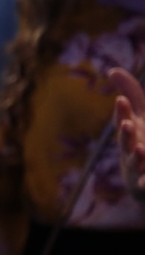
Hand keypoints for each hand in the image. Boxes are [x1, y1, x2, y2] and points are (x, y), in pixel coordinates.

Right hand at [108, 67, 144, 198]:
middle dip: (127, 133)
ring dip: (136, 156)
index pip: (123, 119)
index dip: (122, 111)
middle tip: (127, 124)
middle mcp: (130, 147)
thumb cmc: (140, 140)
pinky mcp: (143, 182)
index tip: (122, 100)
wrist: (140, 177)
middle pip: (126, 141)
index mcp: (130, 131)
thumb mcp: (139, 115)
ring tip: (140, 149)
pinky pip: (144, 183)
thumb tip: (112, 71)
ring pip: (134, 162)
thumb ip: (130, 92)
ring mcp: (137, 166)